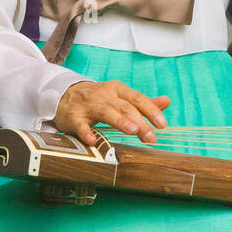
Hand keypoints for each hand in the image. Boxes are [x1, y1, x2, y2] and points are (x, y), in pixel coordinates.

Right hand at [52, 79, 170, 145]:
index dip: (151, 111)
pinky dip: (86, 133)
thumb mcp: (120, 97)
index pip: (138, 99)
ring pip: (106, 112)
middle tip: (151, 138)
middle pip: (125, 107)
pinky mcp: (74, 116)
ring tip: (132, 131)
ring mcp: (89, 105)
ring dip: (120, 121)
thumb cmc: (99, 99)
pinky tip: (93, 140)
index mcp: (118, 90)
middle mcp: (104, 95)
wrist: (65, 96)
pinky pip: (80, 124)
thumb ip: (142, 102)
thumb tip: (167, 101)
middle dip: (140, 122)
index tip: (162, 124)